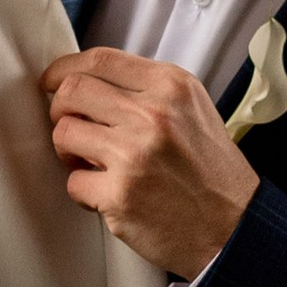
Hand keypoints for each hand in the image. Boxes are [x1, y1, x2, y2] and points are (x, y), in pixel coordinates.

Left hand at [41, 49, 260, 282]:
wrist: (234, 227)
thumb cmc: (210, 171)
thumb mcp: (192, 109)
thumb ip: (146, 89)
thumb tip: (89, 81)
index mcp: (170, 86)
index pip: (100, 59)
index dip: (64, 68)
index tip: (53, 80)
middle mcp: (152, 114)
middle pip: (71, 91)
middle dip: (60, 109)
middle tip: (72, 126)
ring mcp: (134, 154)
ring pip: (64, 133)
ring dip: (68, 150)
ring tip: (90, 162)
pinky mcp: (120, 194)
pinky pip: (74, 182)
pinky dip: (85, 191)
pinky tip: (108, 194)